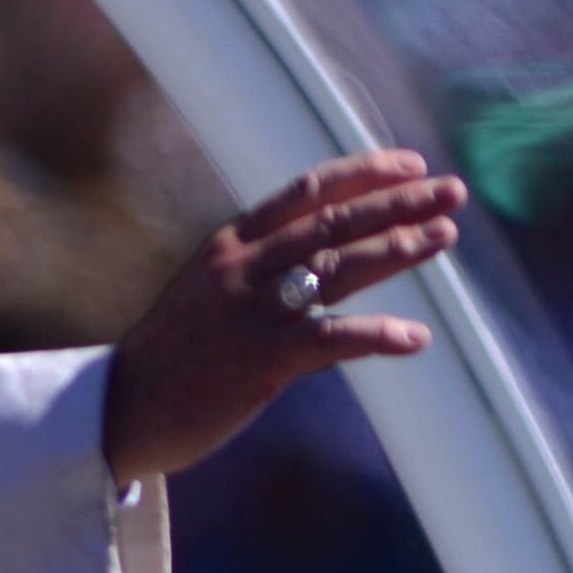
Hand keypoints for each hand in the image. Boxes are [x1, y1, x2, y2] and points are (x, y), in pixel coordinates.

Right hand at [102, 150, 464, 484]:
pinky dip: (377, 336)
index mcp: (232, 241)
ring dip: (397, 249)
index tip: (412, 165)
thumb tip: (316, 253)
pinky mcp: (259, 360)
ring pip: (337, 267)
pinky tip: (416, 337)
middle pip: (334, 221)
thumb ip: (257, 265)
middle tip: (451, 191)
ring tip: (444, 237)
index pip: (308, 190)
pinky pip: (329, 339)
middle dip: (397, 203)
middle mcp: (243, 265)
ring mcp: (251, 310)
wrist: (122, 407)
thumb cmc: (173, 354)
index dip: (364, 173)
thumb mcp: (209, 289)